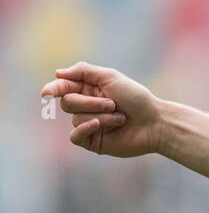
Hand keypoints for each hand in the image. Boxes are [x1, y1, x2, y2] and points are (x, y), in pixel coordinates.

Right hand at [40, 61, 163, 157]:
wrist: (155, 123)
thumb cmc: (137, 98)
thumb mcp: (111, 78)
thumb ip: (85, 71)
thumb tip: (57, 73)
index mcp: (89, 89)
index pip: (63, 88)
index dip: (54, 89)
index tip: (48, 92)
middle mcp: (86, 106)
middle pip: (68, 103)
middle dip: (90, 103)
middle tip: (113, 104)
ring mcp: (89, 124)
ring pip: (76, 119)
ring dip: (101, 116)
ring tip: (121, 118)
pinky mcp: (92, 141)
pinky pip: (75, 136)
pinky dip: (84, 129)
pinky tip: (98, 126)